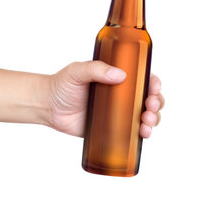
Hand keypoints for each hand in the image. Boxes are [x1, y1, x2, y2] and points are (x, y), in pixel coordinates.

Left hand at [48, 61, 163, 137]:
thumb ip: (96, 69)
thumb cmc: (62, 85)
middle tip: (149, 106)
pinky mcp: (112, 128)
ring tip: (146, 122)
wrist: (49, 107)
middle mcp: (121, 94)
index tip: (153, 87)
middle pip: (148, 98)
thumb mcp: (78, 71)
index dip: (153, 83)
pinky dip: (143, 133)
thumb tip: (120, 75)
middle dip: (156, 102)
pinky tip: (143, 134)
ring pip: (145, 115)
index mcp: (116, 77)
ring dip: (153, 118)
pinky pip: (132, 132)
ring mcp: (118, 112)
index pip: (142, 78)